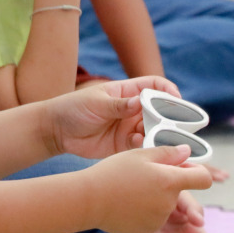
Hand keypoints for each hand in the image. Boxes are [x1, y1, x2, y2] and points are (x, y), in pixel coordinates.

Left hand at [48, 75, 180, 157]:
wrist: (56, 131)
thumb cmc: (73, 108)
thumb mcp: (95, 103)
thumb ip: (118, 105)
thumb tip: (140, 102)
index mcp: (126, 92)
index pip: (154, 86)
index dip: (168, 90)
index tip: (177, 99)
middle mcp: (132, 109)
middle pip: (160, 111)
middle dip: (169, 118)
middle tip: (172, 126)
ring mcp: (130, 127)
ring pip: (154, 130)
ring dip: (158, 134)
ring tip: (155, 138)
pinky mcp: (125, 144)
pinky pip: (143, 146)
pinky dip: (146, 147)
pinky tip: (139, 146)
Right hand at [83, 145, 212, 232]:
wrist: (88, 200)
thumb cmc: (112, 173)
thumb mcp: (138, 155)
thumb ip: (167, 153)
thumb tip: (187, 152)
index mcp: (170, 181)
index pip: (204, 178)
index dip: (196, 171)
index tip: (182, 168)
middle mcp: (170, 202)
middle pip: (180, 192)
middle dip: (166, 184)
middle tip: (140, 177)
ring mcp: (160, 219)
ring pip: (165, 205)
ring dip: (154, 198)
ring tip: (128, 191)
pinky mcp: (148, 230)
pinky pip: (153, 218)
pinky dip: (143, 211)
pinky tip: (125, 204)